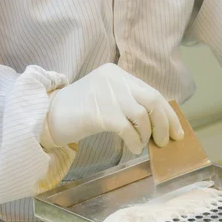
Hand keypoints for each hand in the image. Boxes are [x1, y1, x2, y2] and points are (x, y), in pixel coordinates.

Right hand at [43, 64, 183, 153]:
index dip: (169, 114)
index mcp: (117, 74)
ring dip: (147, 135)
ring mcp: (105, 94)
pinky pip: (127, 128)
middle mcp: (113, 79)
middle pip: (153, 100)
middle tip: (164, 142)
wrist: (44, 117)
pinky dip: (134, 141)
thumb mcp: (107, 99)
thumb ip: (129, 104)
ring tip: (140, 144)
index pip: (152, 92)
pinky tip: (132, 148)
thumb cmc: (79, 113)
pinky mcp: (98, 112)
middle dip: (164, 124)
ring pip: (142, 115)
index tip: (177, 132)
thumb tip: (160, 125)